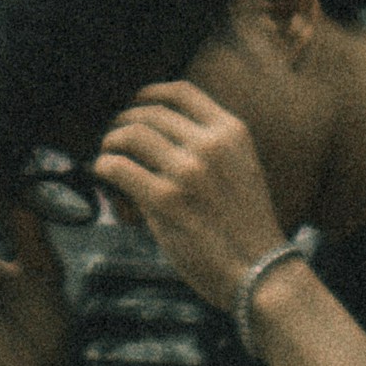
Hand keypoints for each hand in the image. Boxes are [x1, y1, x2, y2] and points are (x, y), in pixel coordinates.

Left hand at [93, 82, 285, 312]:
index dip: (150, 93)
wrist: (261, 273)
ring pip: (131, 134)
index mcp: (231, 132)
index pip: (181, 92)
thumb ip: (206, 149)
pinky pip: (119, 167)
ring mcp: (188, 170)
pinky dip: (104, 166)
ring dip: (111, 142)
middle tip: (114, 138)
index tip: (136, 102)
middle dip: (125, 122)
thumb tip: (155, 140)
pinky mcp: (167, 200)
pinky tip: (104, 174)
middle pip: (150, 112)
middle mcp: (210, 144)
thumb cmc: (246, 228)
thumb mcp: (239, 170)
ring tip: (107, 155)